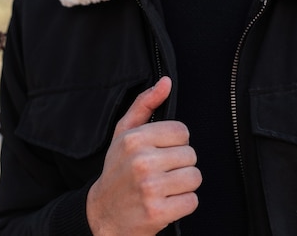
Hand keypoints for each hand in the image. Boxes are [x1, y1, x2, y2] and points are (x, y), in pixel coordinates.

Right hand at [86, 76, 201, 235]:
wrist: (102, 215)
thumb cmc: (118, 170)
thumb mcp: (124, 133)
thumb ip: (146, 103)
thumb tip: (166, 81)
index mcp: (135, 139)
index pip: (182, 131)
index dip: (175, 143)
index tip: (162, 152)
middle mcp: (142, 161)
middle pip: (190, 154)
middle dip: (180, 164)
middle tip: (161, 172)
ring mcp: (150, 188)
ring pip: (194, 177)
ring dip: (184, 185)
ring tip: (165, 187)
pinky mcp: (157, 213)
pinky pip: (192, 201)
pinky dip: (183, 204)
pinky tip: (166, 202)